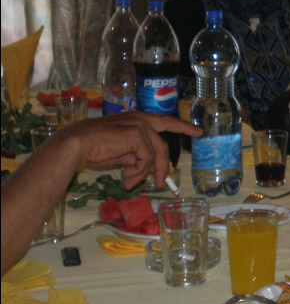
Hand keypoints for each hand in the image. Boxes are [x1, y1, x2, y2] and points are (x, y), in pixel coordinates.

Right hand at [60, 111, 200, 188]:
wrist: (77, 144)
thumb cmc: (95, 147)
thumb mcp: (122, 151)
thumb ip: (137, 154)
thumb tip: (145, 168)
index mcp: (138, 119)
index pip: (166, 121)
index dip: (183, 127)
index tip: (198, 132)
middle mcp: (141, 120)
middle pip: (162, 147)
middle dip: (162, 168)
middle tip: (159, 184)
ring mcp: (140, 126)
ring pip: (154, 156)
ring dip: (143, 173)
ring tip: (130, 182)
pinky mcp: (136, 135)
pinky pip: (146, 159)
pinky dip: (138, 171)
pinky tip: (126, 176)